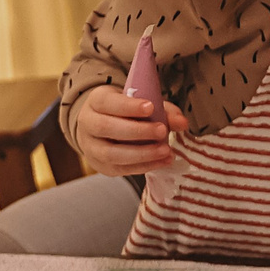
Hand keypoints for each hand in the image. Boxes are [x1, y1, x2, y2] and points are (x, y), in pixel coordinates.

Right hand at [76, 86, 190, 172]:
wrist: (103, 129)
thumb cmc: (125, 113)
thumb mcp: (140, 103)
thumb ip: (163, 110)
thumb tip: (182, 123)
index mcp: (96, 101)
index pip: (107, 102)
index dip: (128, 106)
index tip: (151, 107)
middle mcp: (87, 124)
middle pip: (106, 128)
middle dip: (137, 131)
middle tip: (162, 130)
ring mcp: (91, 147)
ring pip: (110, 153)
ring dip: (141, 153)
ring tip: (165, 150)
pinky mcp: (100, 166)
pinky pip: (120, 169)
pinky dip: (143, 166)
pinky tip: (162, 161)